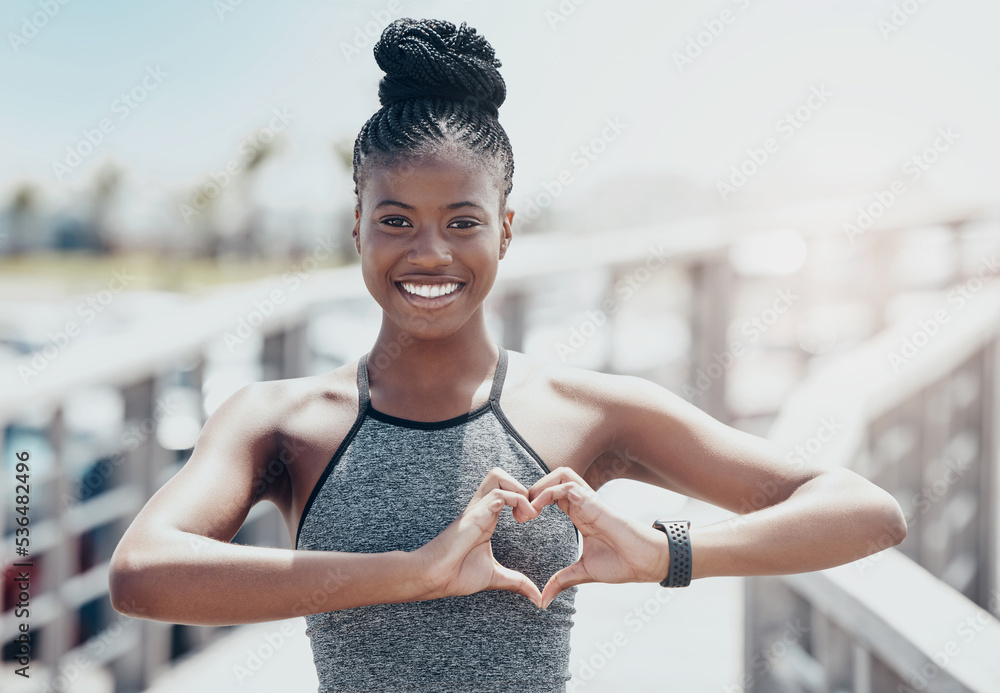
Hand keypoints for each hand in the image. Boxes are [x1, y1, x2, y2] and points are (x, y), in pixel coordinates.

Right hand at [414, 467, 543, 606]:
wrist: (435, 577)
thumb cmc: (457, 574)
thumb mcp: (496, 577)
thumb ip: (517, 582)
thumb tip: (538, 599)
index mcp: (486, 517)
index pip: (504, 490)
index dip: (523, 497)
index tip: (532, 518)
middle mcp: (481, 509)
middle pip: (499, 475)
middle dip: (521, 486)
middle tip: (530, 512)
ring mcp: (477, 509)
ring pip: (498, 476)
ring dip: (519, 490)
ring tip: (527, 514)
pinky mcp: (476, 513)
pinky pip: (500, 494)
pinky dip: (518, 501)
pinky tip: (523, 520)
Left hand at [528, 466, 670, 608]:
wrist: (645, 562)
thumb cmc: (621, 564)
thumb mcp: (583, 572)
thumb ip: (562, 581)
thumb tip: (543, 600)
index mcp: (580, 514)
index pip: (552, 494)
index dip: (534, 501)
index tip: (520, 520)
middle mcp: (583, 503)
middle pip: (554, 477)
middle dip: (533, 488)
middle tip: (520, 513)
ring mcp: (589, 501)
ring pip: (561, 474)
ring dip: (540, 486)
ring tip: (528, 509)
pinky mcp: (593, 503)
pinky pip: (566, 486)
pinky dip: (547, 493)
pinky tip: (536, 510)